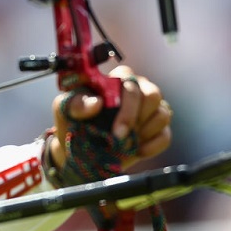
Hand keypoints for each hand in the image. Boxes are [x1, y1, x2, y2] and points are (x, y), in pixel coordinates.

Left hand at [48, 65, 172, 171]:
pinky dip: (154, 145)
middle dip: (137, 119)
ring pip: (163, 113)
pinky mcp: (156, 129)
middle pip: (153, 94)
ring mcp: (149, 109)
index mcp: (115, 80)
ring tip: (125, 142)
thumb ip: (75, 103)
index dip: (128, 107)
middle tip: (119, 136)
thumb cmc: (72, 121)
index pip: (131, 83)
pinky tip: (138, 151)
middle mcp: (136, 89)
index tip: (116, 131)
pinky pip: (166, 134)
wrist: (77, 148)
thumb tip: (96, 103)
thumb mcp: (64, 110)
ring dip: (145, 131)